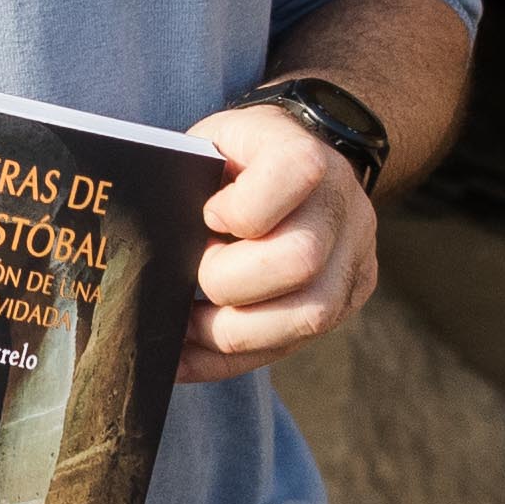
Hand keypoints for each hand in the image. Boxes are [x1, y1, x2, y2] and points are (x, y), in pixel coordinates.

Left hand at [174, 101, 379, 381]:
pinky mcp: (348, 298)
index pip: (295, 174)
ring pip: (307, 318)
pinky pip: (293, 345)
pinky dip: (232, 358)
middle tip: (195, 273)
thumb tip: (150, 247)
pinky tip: (189, 356)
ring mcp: (354, 256)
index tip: (208, 213)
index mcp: (305, 152)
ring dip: (232, 333)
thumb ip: (187, 180)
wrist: (296, 165)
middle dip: (229, 281)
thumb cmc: (233, 158)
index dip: (241, 207)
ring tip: (185, 326)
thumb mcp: (211, 145)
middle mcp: (342, 205)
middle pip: (300, 260)